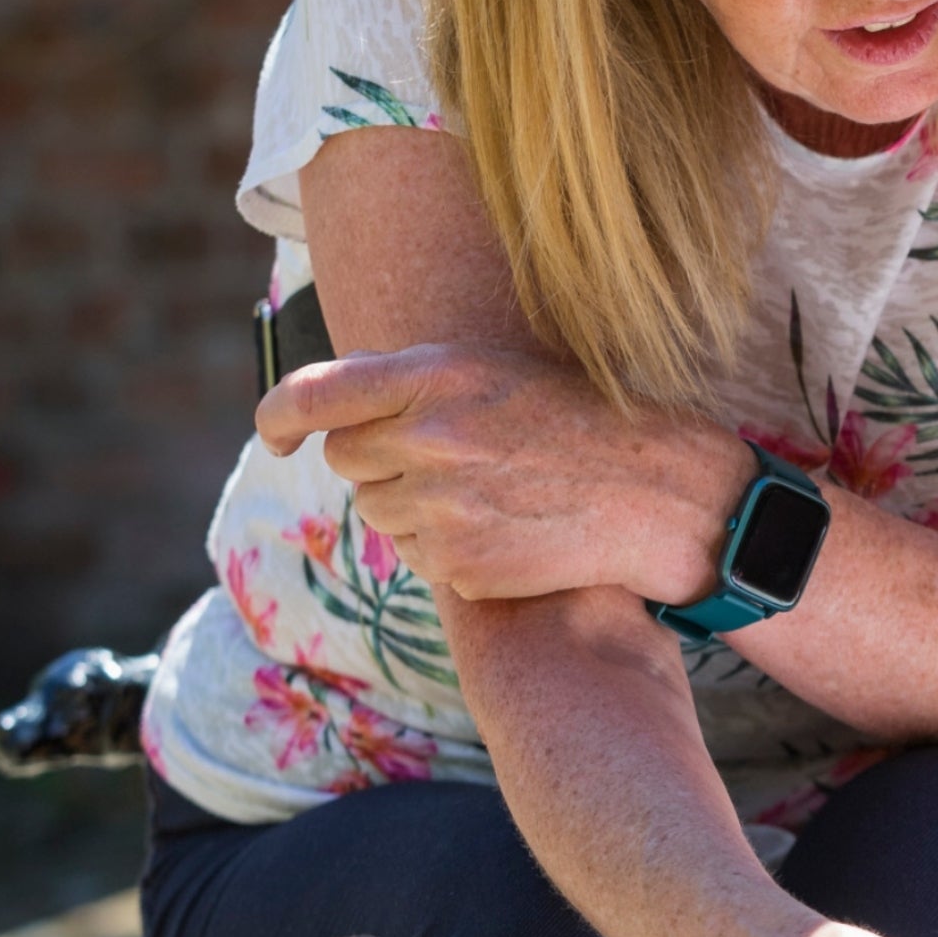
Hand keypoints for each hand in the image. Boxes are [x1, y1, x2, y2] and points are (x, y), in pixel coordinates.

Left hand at [254, 342, 753, 602]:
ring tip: (491, 492)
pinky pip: (419, 558)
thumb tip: (336, 411)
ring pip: (381, 512)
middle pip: (349, 458)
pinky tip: (507, 528)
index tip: (275, 434)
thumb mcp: (505, 372)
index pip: (315, 393)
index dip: (278, 416)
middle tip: (447, 457)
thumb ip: (422, 384)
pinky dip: (450, 548)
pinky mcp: (459, 564)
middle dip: (381, 460)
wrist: (662, 496)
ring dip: (415, 507)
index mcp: (441, 373)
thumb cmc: (587, 423)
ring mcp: (443, 505)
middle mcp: (432, 436)